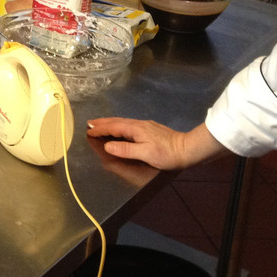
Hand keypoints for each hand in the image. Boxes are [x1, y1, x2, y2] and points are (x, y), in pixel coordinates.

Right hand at [86, 117, 224, 169]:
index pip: (113, 128)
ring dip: (109, 123)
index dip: (100, 129)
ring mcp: (145, 125)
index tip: (88, 131)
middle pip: (116, 121)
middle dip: (102, 122)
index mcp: (135, 129)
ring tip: (100, 124)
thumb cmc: (166, 154)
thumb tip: (107, 146)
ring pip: (122, 122)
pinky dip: (119, 125)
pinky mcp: (150, 128)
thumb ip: (125, 149)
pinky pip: (128, 124)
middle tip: (89, 123)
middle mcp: (138, 124)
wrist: (188, 149)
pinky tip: (120, 129)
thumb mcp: (145, 154)